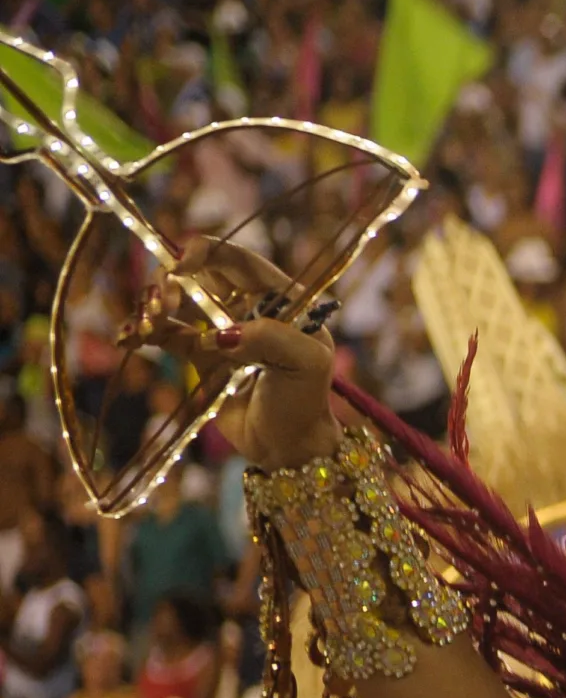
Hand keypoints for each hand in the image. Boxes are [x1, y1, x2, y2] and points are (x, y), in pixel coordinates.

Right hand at [135, 237, 341, 469]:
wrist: (288, 446)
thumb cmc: (306, 401)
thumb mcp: (307, 365)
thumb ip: (272, 339)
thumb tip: (220, 333)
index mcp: (280, 298)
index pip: (238, 260)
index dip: (206, 252)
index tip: (180, 264)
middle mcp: (246, 306)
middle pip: (197, 275)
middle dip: (171, 283)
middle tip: (162, 308)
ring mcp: (218, 328)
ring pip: (175, 300)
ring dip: (152, 306)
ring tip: (145, 328)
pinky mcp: (197, 353)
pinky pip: (163, 332)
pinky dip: (141, 331)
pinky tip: (127, 338)